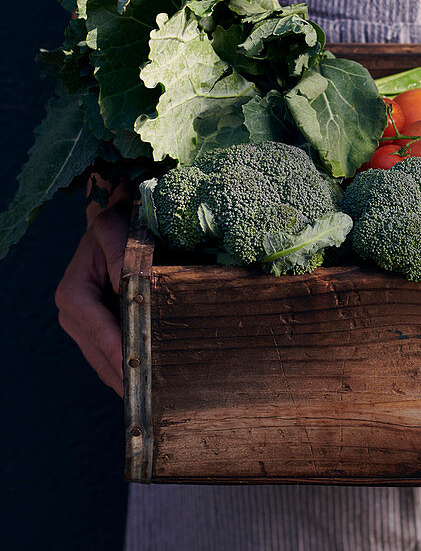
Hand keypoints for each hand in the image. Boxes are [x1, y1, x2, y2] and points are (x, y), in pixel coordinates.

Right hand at [55, 182, 133, 397]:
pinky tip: (142, 383)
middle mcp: (73, 312)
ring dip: (122, 379)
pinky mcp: (96, 327)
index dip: (116, 350)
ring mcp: (83, 324)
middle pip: (98, 352)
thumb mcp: (116, 231)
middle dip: (121, 375)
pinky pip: (109, 354)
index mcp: (73, 293)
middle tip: (146, 399)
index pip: (97, 328)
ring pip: (102, 360)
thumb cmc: (115, 225)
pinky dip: (123, 368)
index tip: (134, 371)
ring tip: (146, 400)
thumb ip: (122, 254)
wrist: (112, 222)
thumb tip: (129, 286)